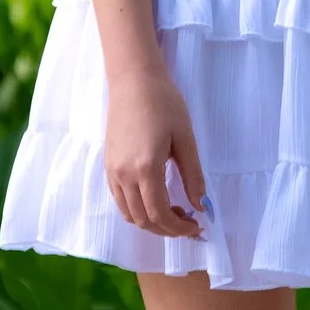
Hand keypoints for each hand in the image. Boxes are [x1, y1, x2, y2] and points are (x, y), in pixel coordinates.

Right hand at [104, 67, 208, 238]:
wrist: (133, 80)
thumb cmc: (163, 103)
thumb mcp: (185, 139)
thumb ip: (193, 176)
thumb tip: (202, 206)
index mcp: (146, 169)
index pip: (160, 214)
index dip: (180, 228)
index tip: (197, 226)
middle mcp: (124, 175)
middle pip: (144, 220)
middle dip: (168, 229)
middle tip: (189, 222)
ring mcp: (112, 171)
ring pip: (129, 214)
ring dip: (151, 222)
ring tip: (174, 212)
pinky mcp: (107, 165)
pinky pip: (119, 200)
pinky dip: (137, 210)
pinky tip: (155, 199)